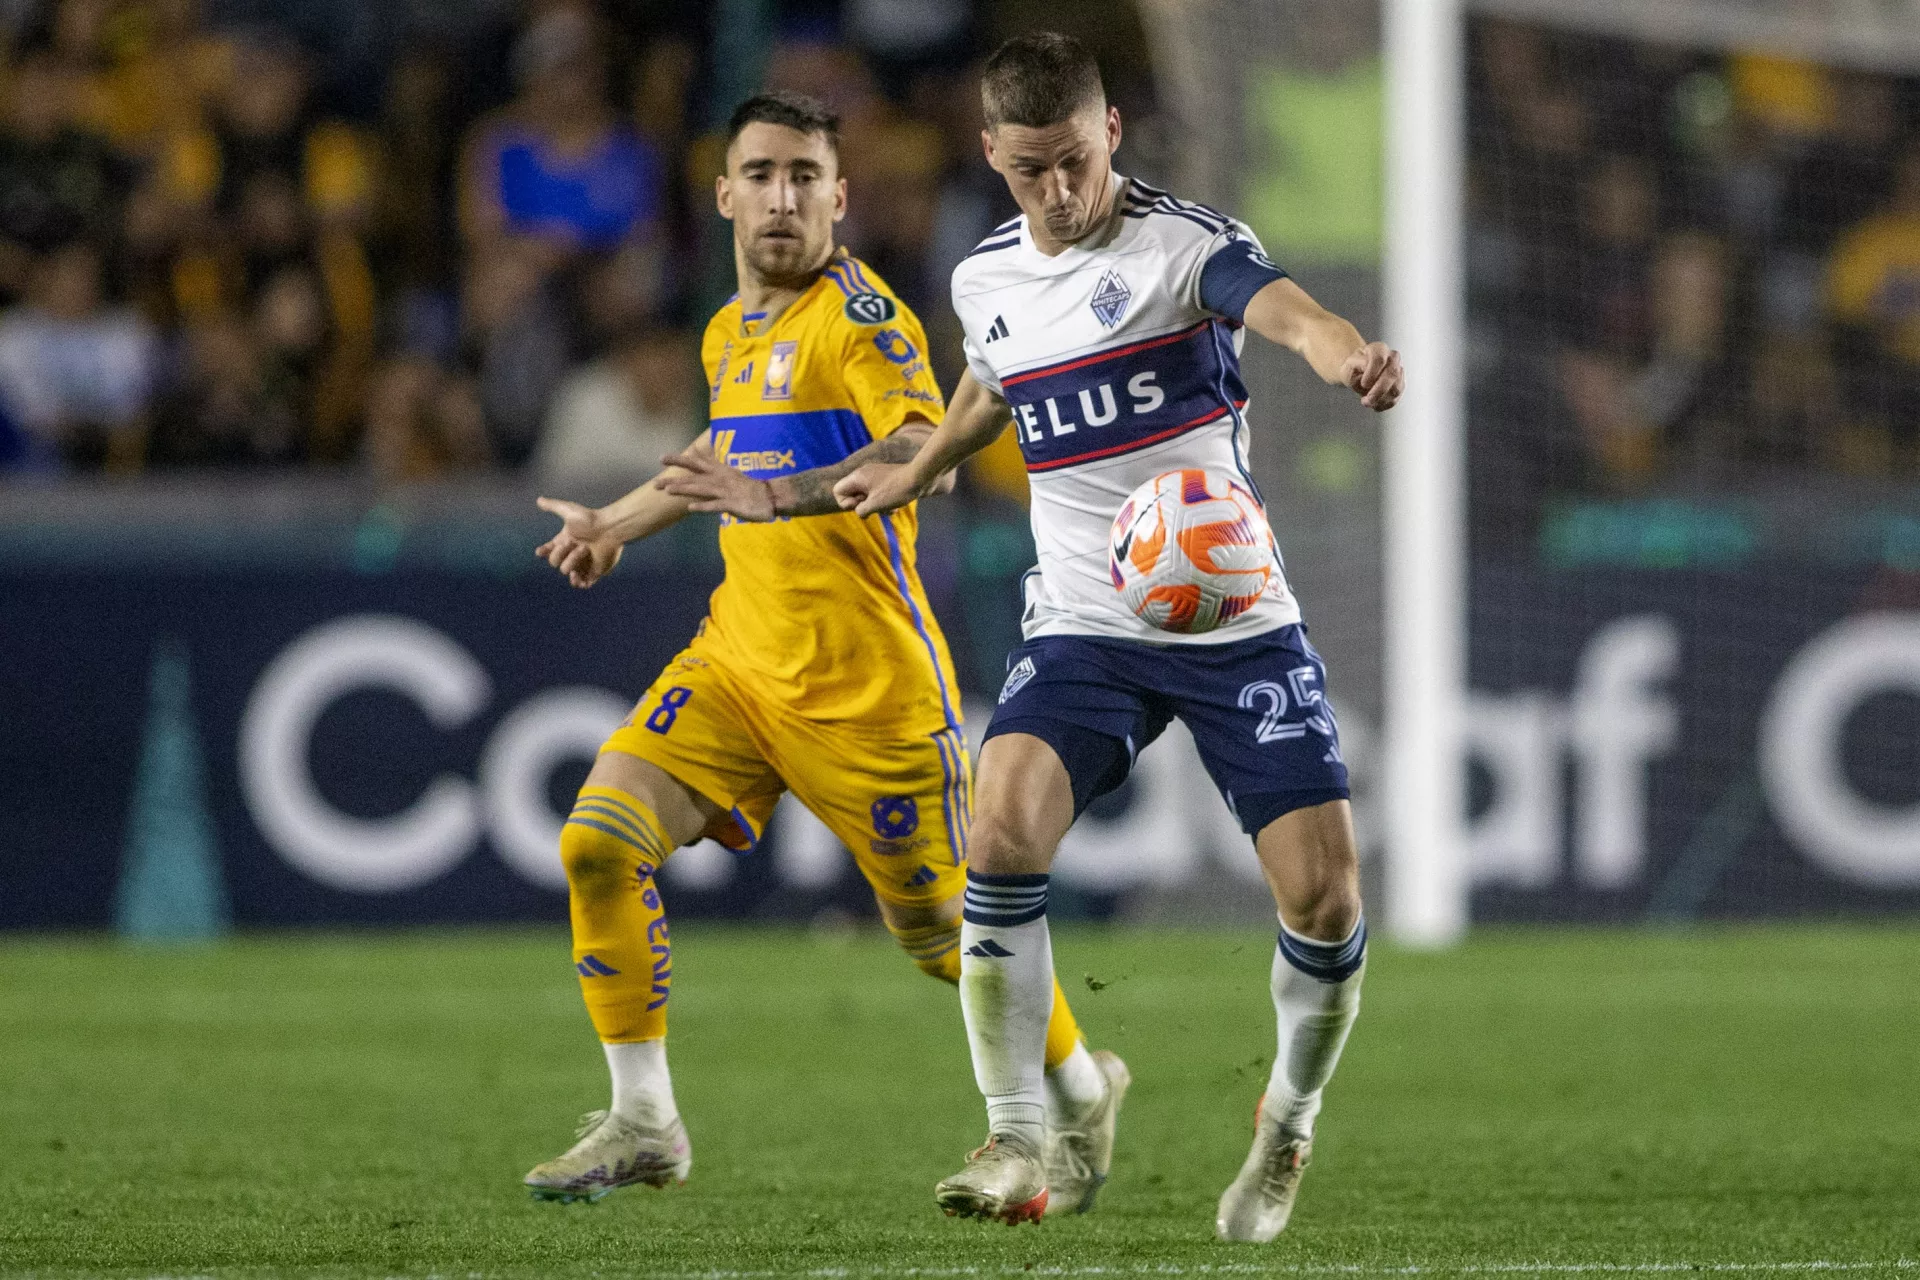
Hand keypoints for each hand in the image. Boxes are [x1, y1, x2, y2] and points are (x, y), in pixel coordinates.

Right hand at [535, 497, 622, 587]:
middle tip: (574, 543)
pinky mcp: (594, 572)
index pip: (549, 550)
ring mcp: (582, 564)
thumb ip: (553, 506)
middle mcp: (571, 554)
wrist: (610, 528)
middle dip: (561, 553)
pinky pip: (582, 584)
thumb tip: (538, 499)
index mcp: (564, 541)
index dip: (543, 552)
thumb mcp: (569, 510)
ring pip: (566, 571)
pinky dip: (578, 583)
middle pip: (554, 562)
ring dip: (572, 561)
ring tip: (585, 550)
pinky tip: (577, 577)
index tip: (540, 551)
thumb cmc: (591, 519)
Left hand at [654, 448, 775, 521]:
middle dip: (674, 478)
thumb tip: (703, 469)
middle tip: (656, 482)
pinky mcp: (732, 504)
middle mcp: (719, 478)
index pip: (696, 463)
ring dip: (684, 489)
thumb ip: (716, 474)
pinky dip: (703, 506)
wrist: (771, 497)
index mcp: (719, 471)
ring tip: (668, 491)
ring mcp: (725, 491)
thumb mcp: (731, 477)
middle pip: (693, 476)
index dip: (679, 459)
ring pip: (700, 489)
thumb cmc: (751, 489)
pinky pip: (715, 505)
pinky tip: (690, 508)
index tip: (661, 458)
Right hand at [835, 461, 924, 516]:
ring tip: (888, 509)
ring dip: (875, 507)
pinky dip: (883, 502)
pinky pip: (877, 494)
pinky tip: (895, 507)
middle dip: (863, 506)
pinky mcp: (886, 479)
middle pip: (852, 495)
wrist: (920, 478)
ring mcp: (875, 476)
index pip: (838, 491)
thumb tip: (860, 511)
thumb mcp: (875, 505)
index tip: (860, 505)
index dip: (846, 502)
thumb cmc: (896, 491)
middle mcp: (863, 474)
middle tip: (874, 506)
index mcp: (857, 477)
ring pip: (866, 496)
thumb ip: (860, 510)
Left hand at [1342, 341, 1403, 410]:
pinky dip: (1384, 404)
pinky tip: (1374, 405)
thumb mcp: (1349, 364)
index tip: (1364, 383)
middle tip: (1367, 400)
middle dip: (1379, 391)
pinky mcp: (1400, 384)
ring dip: (1381, 400)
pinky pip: (1396, 397)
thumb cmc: (1354, 367)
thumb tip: (1367, 366)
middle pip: (1392, 374)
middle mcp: (1392, 358)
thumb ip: (1358, 364)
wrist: (1358, 372)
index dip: (1372, 373)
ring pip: (1396, 388)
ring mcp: (1398, 371)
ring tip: (1367, 402)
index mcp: (1379, 349)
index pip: (1380, 359)